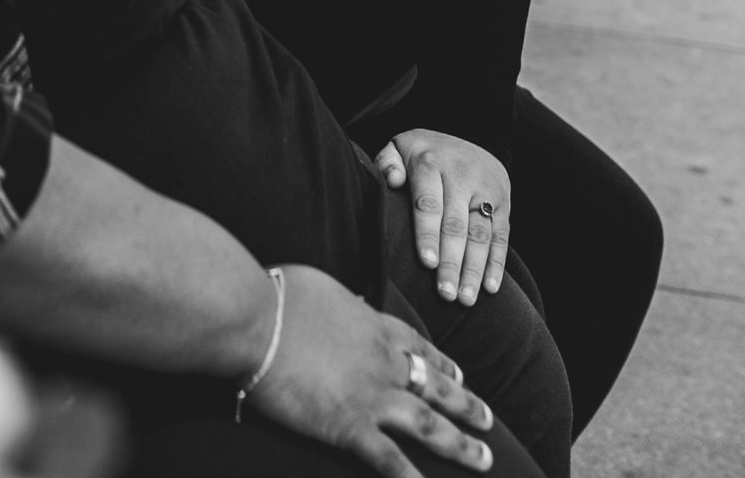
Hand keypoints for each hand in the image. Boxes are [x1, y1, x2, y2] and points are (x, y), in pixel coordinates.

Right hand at [246, 264, 495, 475]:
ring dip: (460, 444)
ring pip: (429, 424)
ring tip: (483, 458)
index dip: (444, 363)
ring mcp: (371, 395)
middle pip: (438, 385)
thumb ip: (339, 303)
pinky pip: (389, 458)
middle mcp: (384, 361)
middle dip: (467, 405)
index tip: (459, 373)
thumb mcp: (320, 286)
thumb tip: (340, 305)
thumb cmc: (276, 295)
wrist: (256, 319)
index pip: (420, 347)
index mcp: (374, 326)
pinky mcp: (348, 425)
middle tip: (488, 420)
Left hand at [376, 129, 510, 303]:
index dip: (428, 234)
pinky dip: (497, 263)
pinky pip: (502, 236)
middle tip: (445, 294)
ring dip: (474, 269)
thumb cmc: (423, 152)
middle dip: (452, 262)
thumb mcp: (399, 147)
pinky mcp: (504, 202)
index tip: (427, 263)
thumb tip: (392, 181)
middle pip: (456, 225)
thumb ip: (386, 162)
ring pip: (481, 234)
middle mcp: (462, 175)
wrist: (470, 135)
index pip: (429, 203)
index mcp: (430, 162)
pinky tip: (490, 288)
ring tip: (465, 299)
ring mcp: (486, 189)